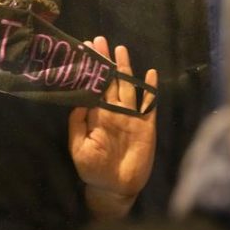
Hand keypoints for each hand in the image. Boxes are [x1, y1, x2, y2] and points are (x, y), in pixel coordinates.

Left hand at [68, 36, 157, 219]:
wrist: (115, 188)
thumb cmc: (94, 170)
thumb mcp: (79, 148)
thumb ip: (78, 125)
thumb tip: (80, 101)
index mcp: (97, 116)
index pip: (93, 87)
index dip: (91, 70)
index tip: (85, 51)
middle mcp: (114, 112)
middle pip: (110, 82)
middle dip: (105, 62)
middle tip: (99, 40)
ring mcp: (131, 118)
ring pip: (128, 88)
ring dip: (125, 69)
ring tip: (121, 50)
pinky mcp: (146, 126)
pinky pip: (149, 105)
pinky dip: (150, 90)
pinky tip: (150, 74)